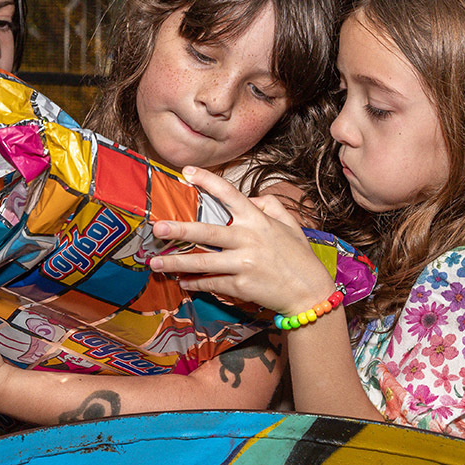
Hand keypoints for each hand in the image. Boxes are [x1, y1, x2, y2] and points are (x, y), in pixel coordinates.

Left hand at [148, 167, 335, 315]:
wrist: (310, 292)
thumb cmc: (299, 257)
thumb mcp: (290, 224)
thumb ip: (270, 205)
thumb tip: (250, 198)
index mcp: (258, 220)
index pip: (229, 195)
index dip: (208, 181)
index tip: (187, 172)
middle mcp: (248, 239)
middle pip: (207, 232)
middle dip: (179, 229)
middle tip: (157, 228)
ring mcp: (243, 264)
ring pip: (202, 262)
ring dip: (176, 264)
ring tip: (155, 263)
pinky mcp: (240, 286)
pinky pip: (211, 283)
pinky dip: (195, 283)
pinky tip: (182, 282)